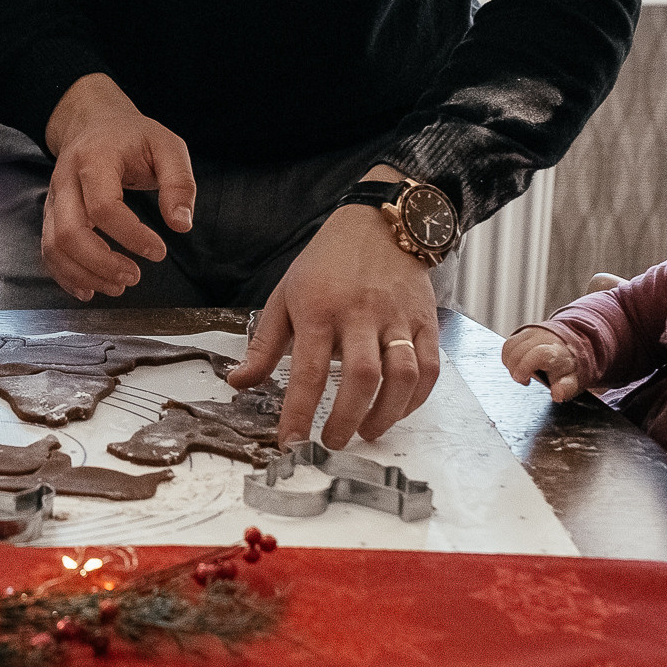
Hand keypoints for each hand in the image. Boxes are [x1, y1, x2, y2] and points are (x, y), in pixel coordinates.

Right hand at [39, 74, 197, 299]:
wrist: (94, 122)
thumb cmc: (133, 136)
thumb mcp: (167, 146)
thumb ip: (179, 182)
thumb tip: (181, 224)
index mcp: (94, 159)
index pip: (103, 206)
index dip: (131, 235)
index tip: (159, 251)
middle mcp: (66, 180)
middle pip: (69, 232)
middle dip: (101, 263)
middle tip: (135, 277)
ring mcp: (54, 199)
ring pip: (54, 246)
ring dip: (84, 274)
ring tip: (118, 287)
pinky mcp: (52, 215)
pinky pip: (48, 250)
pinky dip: (66, 275)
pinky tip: (90, 289)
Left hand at [227, 184, 439, 446]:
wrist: (378, 224)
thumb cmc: (326, 263)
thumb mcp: (285, 295)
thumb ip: (263, 344)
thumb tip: (238, 382)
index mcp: (318, 308)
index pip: (307, 369)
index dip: (299, 411)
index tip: (291, 443)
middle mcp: (360, 313)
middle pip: (361, 375)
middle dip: (346, 418)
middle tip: (332, 442)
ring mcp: (397, 317)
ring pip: (401, 374)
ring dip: (386, 413)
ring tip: (367, 431)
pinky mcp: (425, 320)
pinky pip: (428, 367)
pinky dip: (415, 398)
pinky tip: (397, 410)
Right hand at [501, 326, 584, 401]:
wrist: (563, 346)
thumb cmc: (563, 365)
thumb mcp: (570, 380)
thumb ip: (564, 388)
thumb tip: (557, 395)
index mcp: (556, 351)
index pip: (538, 354)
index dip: (526, 368)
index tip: (525, 381)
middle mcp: (542, 338)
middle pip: (519, 352)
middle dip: (516, 370)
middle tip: (525, 380)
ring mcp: (530, 333)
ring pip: (510, 348)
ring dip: (511, 365)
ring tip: (521, 373)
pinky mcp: (521, 332)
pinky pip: (507, 345)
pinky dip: (508, 358)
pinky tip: (517, 366)